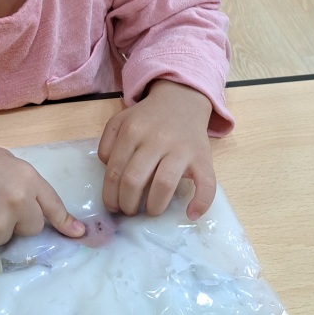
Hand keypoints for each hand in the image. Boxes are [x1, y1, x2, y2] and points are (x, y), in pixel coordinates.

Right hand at [0, 144, 84, 255]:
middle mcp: (18, 203)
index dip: (66, 223)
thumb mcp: (4, 162)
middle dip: (19, 221)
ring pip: (6, 239)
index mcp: (27, 179)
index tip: (79, 234)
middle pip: (33, 228)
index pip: (53, 206)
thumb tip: (41, 209)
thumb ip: (26, 183)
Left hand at [98, 80, 215, 220]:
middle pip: (134, 180)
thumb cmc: (148, 118)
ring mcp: (181, 149)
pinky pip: (205, 184)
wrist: (182, 100)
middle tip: (129, 211)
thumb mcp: (120, 121)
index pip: (115, 171)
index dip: (110, 195)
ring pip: (163, 184)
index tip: (112, 206)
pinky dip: (200, 203)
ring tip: (150, 212)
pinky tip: (190, 214)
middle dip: (127, 204)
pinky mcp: (203, 157)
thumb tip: (108, 169)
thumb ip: (107, 143)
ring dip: (154, 206)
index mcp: (132, 131)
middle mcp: (155, 139)